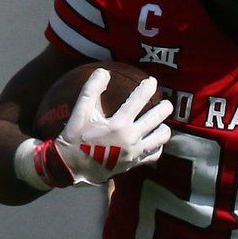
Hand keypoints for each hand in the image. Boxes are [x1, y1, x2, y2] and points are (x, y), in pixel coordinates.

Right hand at [50, 69, 172, 184]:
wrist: (72, 166)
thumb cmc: (76, 137)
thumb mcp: (80, 111)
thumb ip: (92, 89)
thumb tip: (104, 72)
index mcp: (118, 124)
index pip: (139, 100)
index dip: (148, 87)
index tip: (152, 81)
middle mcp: (130, 138)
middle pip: (157, 118)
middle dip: (165, 106)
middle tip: (165, 102)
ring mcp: (134, 152)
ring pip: (161, 138)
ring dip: (164, 127)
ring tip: (161, 122)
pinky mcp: (134, 163)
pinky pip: (154, 155)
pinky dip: (158, 146)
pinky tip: (154, 140)